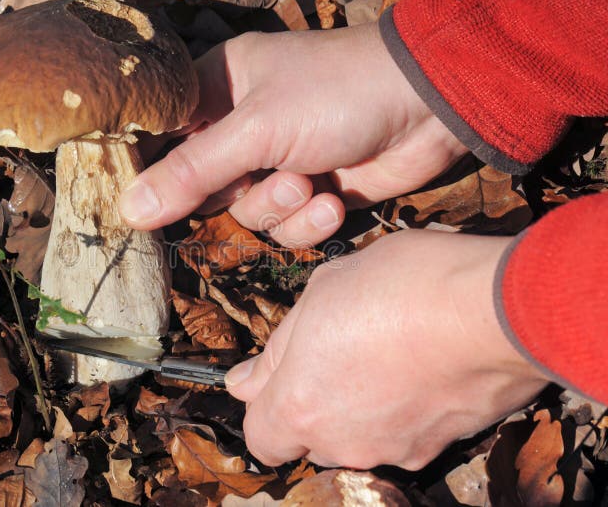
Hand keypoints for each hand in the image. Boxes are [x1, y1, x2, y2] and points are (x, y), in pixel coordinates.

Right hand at [120, 22, 467, 245]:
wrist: (429, 107)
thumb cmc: (336, 94)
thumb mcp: (256, 131)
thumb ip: (192, 173)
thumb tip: (128, 209)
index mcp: (218, 89)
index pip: (164, 137)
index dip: (155, 172)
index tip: (145, 203)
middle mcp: (242, 127)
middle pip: (203, 187)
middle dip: (239, 192)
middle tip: (265, 177)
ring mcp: (278, 161)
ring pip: (248, 214)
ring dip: (280, 207)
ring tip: (311, 183)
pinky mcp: (311, 191)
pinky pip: (287, 225)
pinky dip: (310, 221)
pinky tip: (334, 199)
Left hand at [224, 230, 548, 469]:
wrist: (492, 308)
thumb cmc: (400, 286)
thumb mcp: (320, 293)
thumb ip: (276, 350)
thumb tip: (243, 382)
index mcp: (300, 406)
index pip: (262, 439)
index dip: (267, 408)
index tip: (283, 377)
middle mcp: (342, 443)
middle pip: (314, 438)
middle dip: (318, 402)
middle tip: (339, 350)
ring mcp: (394, 449)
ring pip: (360, 437)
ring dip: (363, 407)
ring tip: (386, 353)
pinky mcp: (440, 447)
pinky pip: (406, 434)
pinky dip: (406, 410)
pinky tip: (421, 367)